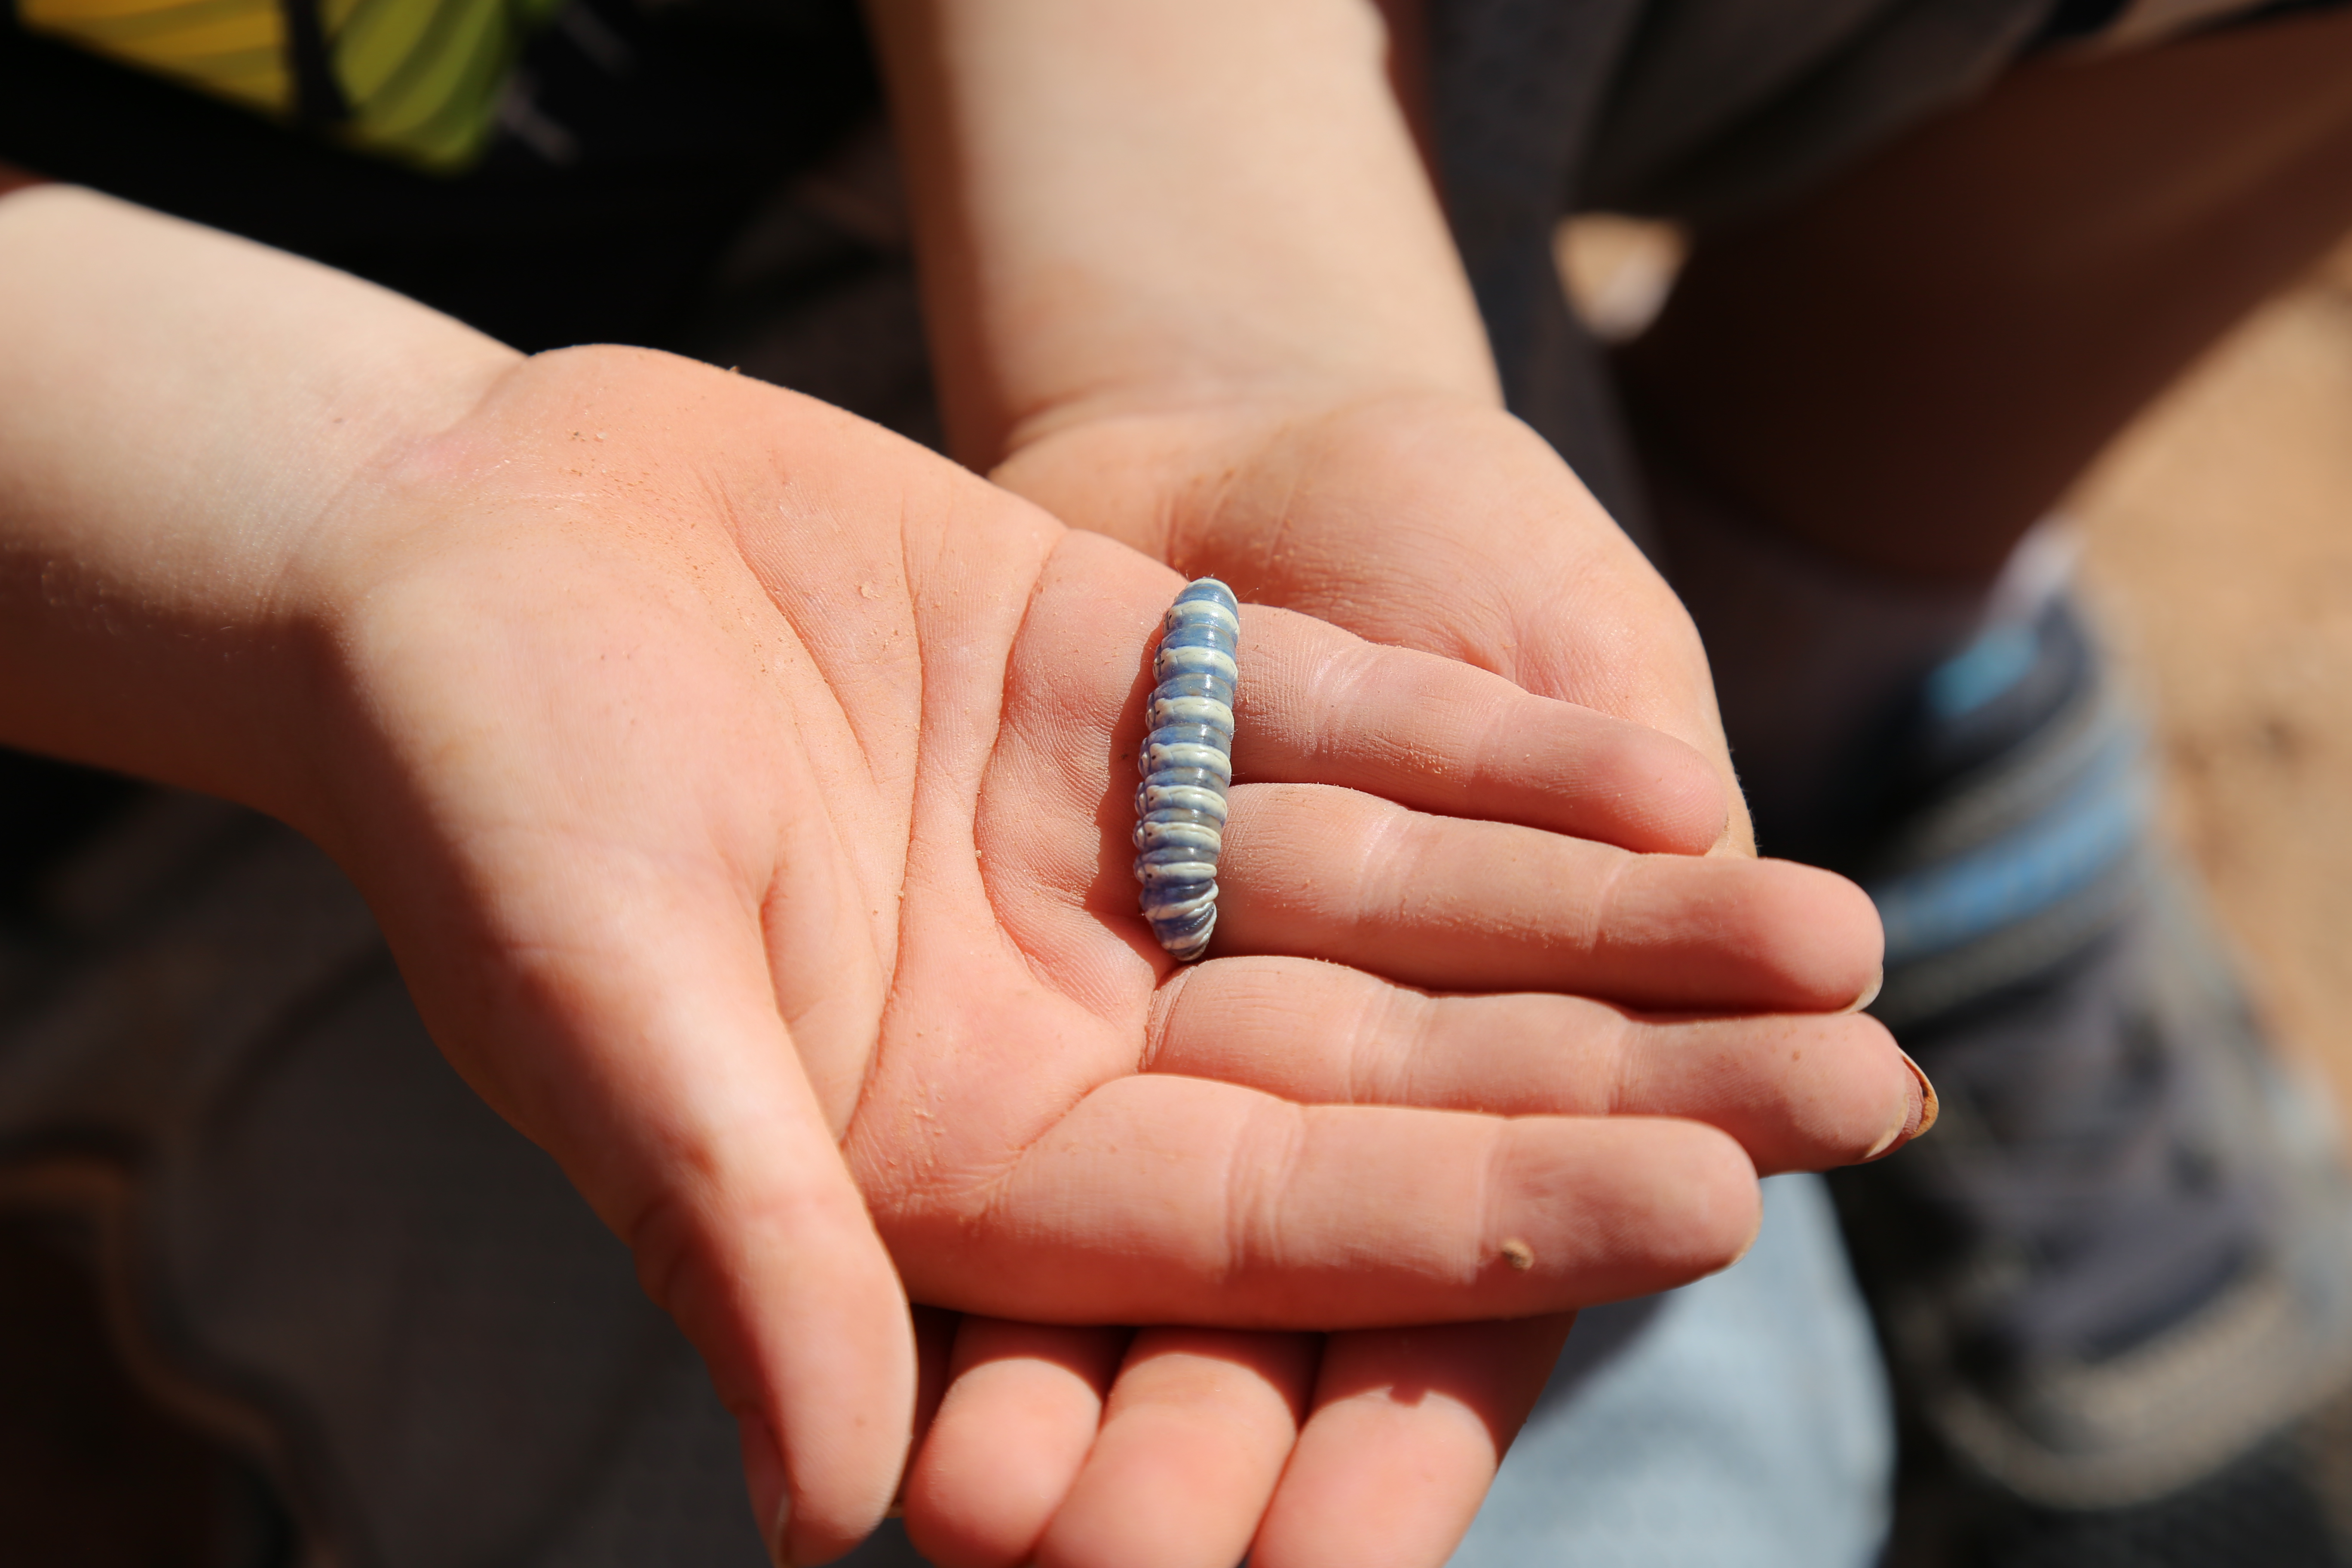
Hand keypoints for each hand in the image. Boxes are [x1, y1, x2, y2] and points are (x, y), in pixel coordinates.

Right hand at [295, 351, 1899, 1562]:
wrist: (437, 541)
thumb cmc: (473, 780)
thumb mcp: (598, 1001)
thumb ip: (741, 1234)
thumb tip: (831, 1522)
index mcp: (956, 1151)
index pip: (1275, 1218)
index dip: (1496, 1212)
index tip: (1717, 1205)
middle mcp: (1059, 1018)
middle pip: (1390, 1070)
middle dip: (1621, 1078)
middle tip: (1859, 1084)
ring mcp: (1102, 849)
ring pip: (1407, 902)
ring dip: (1609, 915)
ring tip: (1831, 924)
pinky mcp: (1116, 678)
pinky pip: (1336, 721)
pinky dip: (1490, 749)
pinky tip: (1661, 781)